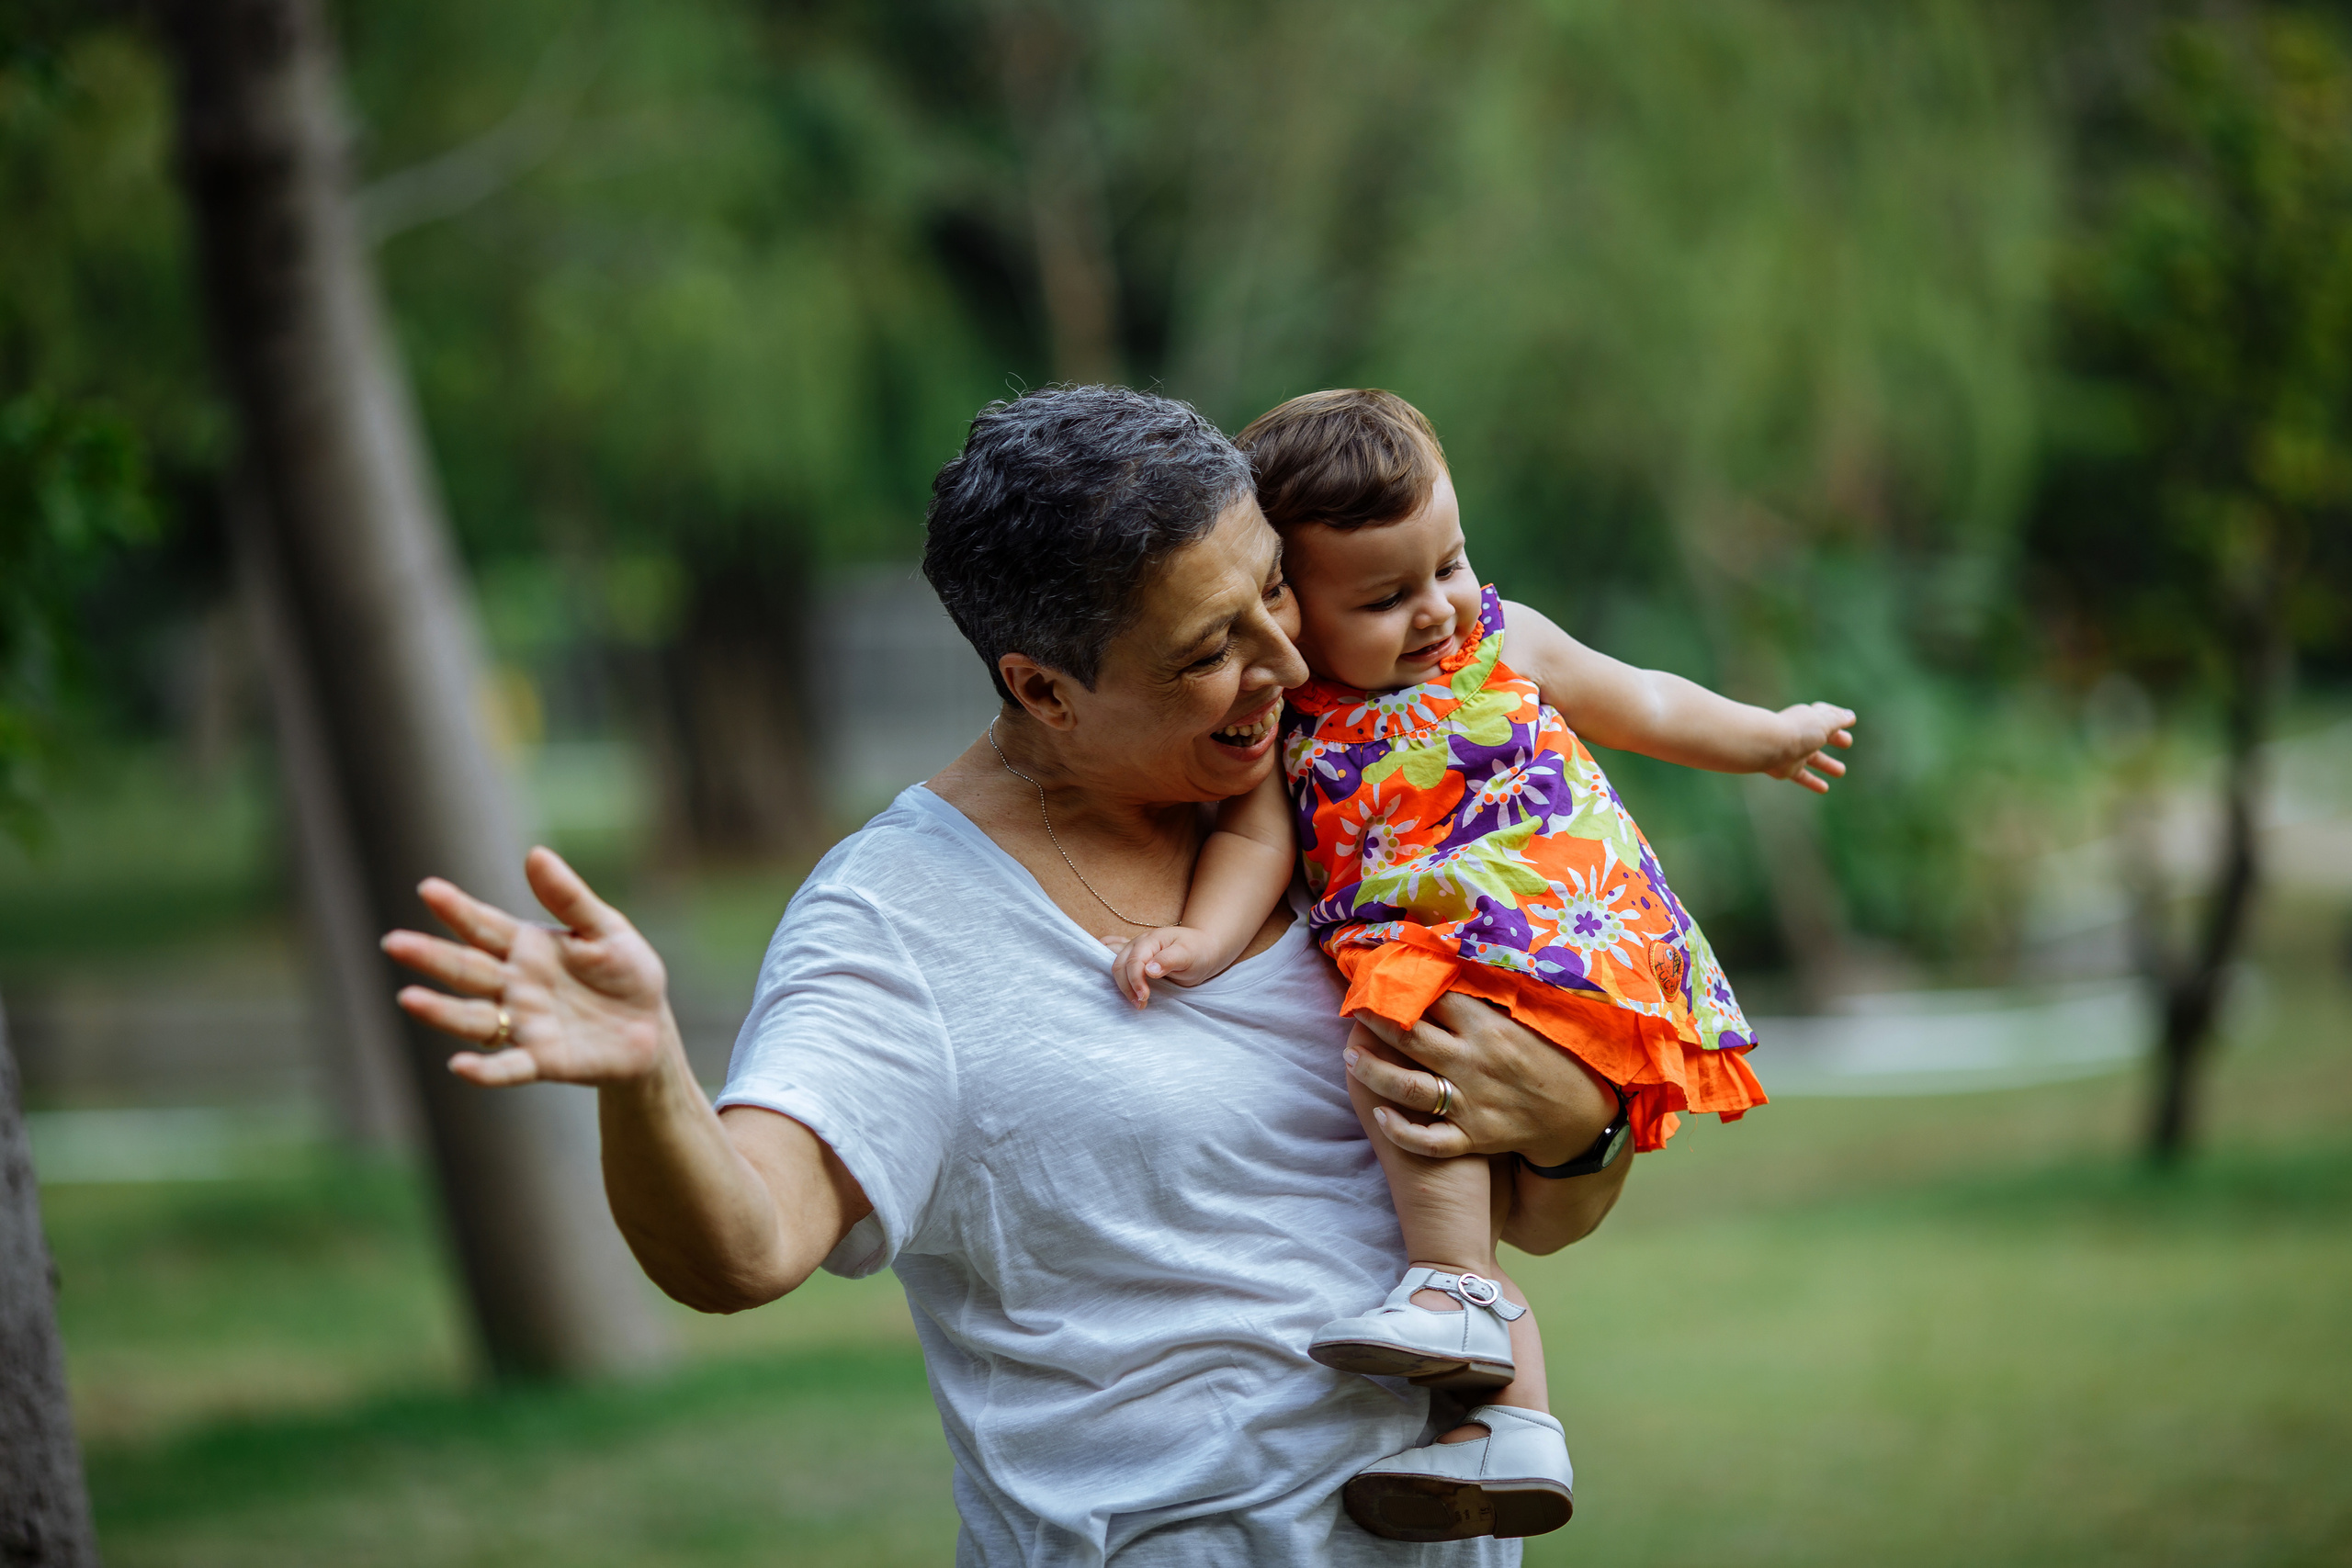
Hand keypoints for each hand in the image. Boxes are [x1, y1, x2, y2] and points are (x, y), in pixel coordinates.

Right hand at [381, 846, 670, 1086]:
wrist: (651, 1027)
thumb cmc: (626, 971)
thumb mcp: (606, 929)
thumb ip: (569, 898)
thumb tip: (535, 854)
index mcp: (526, 947)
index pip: (484, 926)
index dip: (457, 909)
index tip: (428, 889)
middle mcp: (514, 985)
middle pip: (465, 969)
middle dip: (430, 956)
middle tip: (394, 942)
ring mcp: (523, 1024)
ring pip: (473, 1017)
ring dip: (441, 1011)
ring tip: (409, 999)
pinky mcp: (542, 1060)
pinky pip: (507, 1067)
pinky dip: (485, 1070)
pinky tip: (460, 1066)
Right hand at [1109, 925, 1209, 1006]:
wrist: (1204, 948)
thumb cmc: (1198, 950)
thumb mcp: (1189, 954)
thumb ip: (1169, 960)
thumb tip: (1149, 970)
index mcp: (1150, 940)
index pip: (1134, 961)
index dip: (1135, 981)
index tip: (1144, 998)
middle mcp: (1138, 943)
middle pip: (1120, 965)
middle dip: (1127, 987)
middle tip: (1140, 1005)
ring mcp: (1134, 950)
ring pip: (1116, 966)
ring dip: (1121, 985)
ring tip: (1136, 1002)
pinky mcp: (1135, 959)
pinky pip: (1115, 957)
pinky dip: (1109, 964)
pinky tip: (1107, 975)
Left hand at [1344, 993, 1617, 1162]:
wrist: (1579, 1117)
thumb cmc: (1550, 1058)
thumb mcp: (1524, 1020)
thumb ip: (1485, 1000)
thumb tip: (1445, 966)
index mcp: (1488, 1027)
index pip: (1433, 998)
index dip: (1401, 984)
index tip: (1378, 973)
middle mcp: (1474, 1062)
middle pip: (1409, 1037)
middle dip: (1373, 1020)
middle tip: (1352, 1007)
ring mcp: (1471, 1103)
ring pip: (1408, 1087)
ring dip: (1372, 1070)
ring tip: (1350, 1055)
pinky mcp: (1473, 1138)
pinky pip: (1428, 1140)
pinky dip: (1401, 1130)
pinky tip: (1381, 1115)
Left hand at [1763, 702, 1856, 792]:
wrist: (1769, 746)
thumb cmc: (1799, 731)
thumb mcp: (1824, 722)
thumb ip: (1838, 720)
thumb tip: (1850, 716)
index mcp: (1809, 718)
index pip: (1825, 714)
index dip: (1837, 717)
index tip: (1850, 720)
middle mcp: (1801, 734)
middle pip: (1820, 736)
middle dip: (1834, 738)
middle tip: (1847, 742)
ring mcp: (1794, 751)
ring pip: (1813, 758)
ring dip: (1827, 764)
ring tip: (1840, 771)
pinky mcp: (1787, 768)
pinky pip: (1802, 776)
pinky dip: (1813, 782)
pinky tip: (1824, 789)